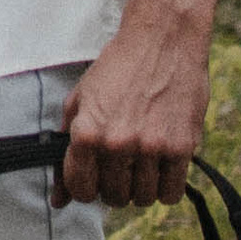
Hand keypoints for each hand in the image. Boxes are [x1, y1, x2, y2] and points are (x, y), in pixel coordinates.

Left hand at [59, 0, 212, 208]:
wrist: (163, 41)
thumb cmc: (118, 68)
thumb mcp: (81, 99)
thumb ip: (66, 148)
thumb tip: (58, 198)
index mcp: (87, 132)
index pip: (80, 189)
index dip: (84, 188)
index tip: (93, 179)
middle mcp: (117, 144)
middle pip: (112, 197)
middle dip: (113, 187)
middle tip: (119, 166)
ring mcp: (151, 147)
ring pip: (141, 199)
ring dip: (139, 188)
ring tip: (140, 164)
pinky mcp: (182, 148)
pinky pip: (170, 193)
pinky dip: (164, 188)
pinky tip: (160, 168)